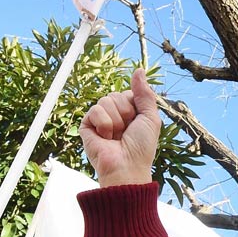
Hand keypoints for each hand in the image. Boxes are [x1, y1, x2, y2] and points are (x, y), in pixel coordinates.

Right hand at [80, 68, 161, 186]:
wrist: (126, 166)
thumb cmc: (141, 147)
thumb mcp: (150, 117)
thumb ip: (145, 93)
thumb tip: (139, 70)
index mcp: (130, 111)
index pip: (129, 92)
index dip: (135, 106)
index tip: (137, 123)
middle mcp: (114, 113)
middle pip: (116, 95)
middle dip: (125, 113)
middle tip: (126, 131)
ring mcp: (100, 119)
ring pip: (106, 100)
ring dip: (115, 120)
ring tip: (115, 136)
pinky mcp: (87, 125)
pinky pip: (95, 110)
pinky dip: (103, 124)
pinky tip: (105, 137)